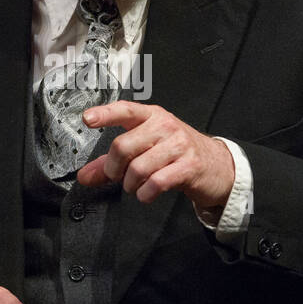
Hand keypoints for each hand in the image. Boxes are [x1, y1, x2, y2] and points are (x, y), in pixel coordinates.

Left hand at [76, 101, 234, 208]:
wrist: (217, 165)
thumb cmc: (177, 153)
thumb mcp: (146, 149)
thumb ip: (113, 161)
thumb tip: (85, 175)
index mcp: (152, 116)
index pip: (125, 109)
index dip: (105, 114)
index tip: (87, 119)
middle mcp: (164, 126)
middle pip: (123, 146)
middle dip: (113, 168)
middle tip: (117, 176)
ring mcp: (179, 145)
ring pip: (137, 168)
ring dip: (130, 184)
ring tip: (136, 185)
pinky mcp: (189, 166)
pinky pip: (156, 182)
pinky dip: (145, 194)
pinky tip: (147, 193)